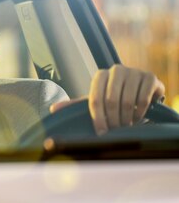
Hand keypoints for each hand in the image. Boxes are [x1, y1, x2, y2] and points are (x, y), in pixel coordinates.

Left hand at [50, 65, 164, 134]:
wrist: (140, 91)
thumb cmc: (114, 97)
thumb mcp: (96, 101)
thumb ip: (76, 105)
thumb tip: (53, 109)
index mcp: (100, 76)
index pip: (94, 100)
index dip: (97, 119)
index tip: (101, 132)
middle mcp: (116, 70)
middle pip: (111, 101)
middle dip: (113, 120)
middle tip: (116, 129)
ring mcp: (134, 72)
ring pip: (127, 101)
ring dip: (127, 118)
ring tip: (126, 124)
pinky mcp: (149, 77)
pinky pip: (143, 99)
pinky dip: (140, 112)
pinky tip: (137, 117)